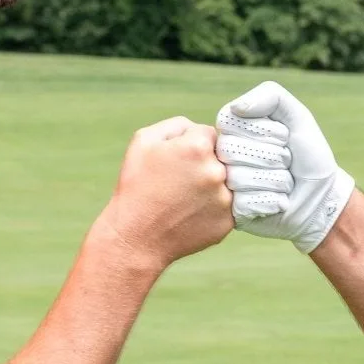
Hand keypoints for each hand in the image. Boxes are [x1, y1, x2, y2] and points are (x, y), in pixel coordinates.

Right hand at [96, 117, 232, 271]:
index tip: (178, 160)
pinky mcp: (228, 222)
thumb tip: (201, 130)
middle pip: (222, 157)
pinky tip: (192, 213)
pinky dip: (213, 207)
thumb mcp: (144, 141)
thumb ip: (178, 125)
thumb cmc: (136, 186)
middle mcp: (217, 171)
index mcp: (198, 147)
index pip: (209, 134)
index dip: (192, 144)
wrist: (135, 237)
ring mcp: (225, 199)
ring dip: (212, 185)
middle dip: (205, 163)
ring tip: (185, 198)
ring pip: (227, 181)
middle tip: (181, 181)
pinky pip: (228, 205)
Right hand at [215, 81, 354, 252]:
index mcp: (232, 130)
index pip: (229, 122)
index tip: (285, 137)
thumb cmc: (308, 153)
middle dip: (273, 156)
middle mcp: (222, 156)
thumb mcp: (296, 116)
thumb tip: (237, 107)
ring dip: (276, 180)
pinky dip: (272, 201)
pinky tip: (280, 201)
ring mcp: (225, 185)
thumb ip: (270, 96)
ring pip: (237, 178)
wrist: (322, 195)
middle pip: (231, 150)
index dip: (264, 131)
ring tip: (285, 182)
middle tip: (286, 162)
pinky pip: (243, 204)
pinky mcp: (232, 212)